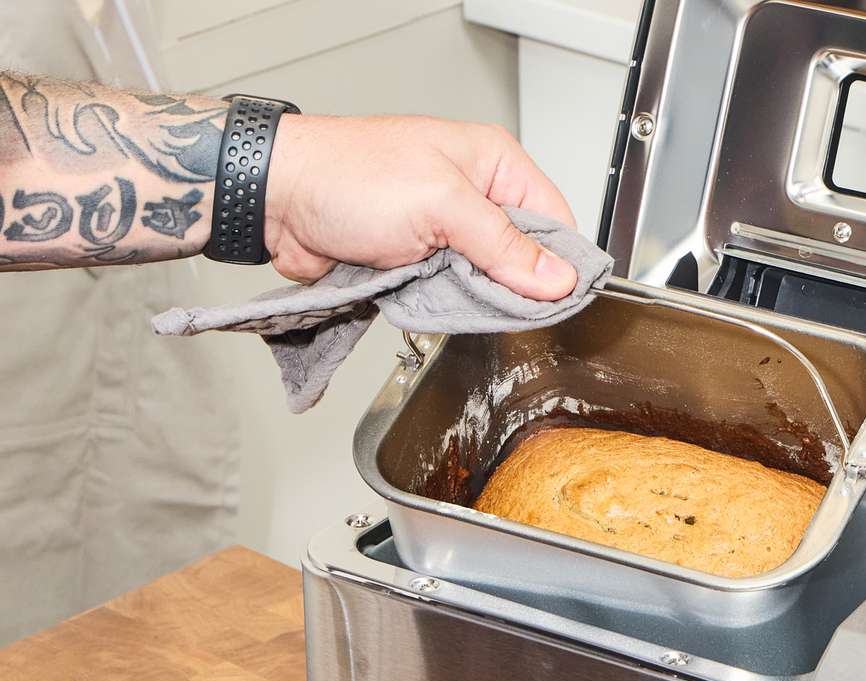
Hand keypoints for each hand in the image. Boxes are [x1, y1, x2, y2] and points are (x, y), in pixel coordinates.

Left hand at [265, 114, 578, 297]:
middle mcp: (476, 193)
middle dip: (513, 285)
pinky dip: (446, 304)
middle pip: (525, 256)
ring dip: (475, 297)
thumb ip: (503, 244)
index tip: (556, 298)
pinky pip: (454, 292)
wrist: (277, 199)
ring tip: (451, 290)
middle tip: (491, 296)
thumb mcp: (440, 205)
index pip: (554, 220)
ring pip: (490, 280)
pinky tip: (433, 300)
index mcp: (494, 163)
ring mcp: (448, 227)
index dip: (559, 263)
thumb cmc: (346, 176)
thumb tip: (556, 278)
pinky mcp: (422, 257)